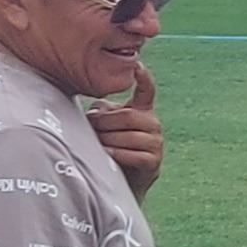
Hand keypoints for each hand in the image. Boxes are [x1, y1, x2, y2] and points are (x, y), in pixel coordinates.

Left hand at [91, 60, 164, 197]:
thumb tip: (93, 112)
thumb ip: (100, 113)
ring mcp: (156, 144)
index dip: (144, 77)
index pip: (147, 90)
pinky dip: (119, 154)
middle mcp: (153, 124)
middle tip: (90, 127)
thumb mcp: (103, 126)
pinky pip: (135, 155)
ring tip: (96, 144)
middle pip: (128, 116)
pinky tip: (108, 154)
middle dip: (105, 122)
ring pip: (130, 135)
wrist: (119, 183)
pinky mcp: (154, 163)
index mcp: (142, 111)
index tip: (137, 64)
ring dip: (108, 139)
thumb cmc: (108, 149)